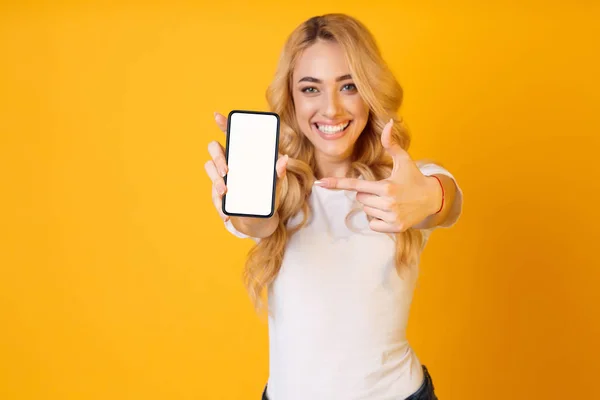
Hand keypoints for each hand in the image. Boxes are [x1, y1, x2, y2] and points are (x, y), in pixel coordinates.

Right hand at [204, 112, 288, 223]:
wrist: (259, 218)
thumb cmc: (266, 193)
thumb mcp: (275, 184)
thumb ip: (278, 172)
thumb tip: (283, 159)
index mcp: (242, 154)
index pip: (230, 134)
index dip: (223, 124)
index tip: (217, 116)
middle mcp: (228, 161)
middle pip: (214, 148)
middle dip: (218, 157)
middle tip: (227, 171)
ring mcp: (220, 176)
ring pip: (209, 169)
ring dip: (215, 181)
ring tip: (226, 193)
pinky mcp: (217, 193)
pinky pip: (213, 196)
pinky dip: (219, 205)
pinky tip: (225, 214)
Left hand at [314, 119, 441, 232]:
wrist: (433, 199)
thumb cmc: (414, 177)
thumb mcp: (404, 160)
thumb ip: (391, 143)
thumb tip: (388, 122)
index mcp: (387, 187)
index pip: (356, 185)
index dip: (337, 183)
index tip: (321, 183)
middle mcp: (388, 203)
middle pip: (360, 199)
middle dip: (368, 194)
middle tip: (385, 190)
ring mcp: (392, 217)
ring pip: (366, 211)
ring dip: (374, 206)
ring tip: (390, 201)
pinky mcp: (395, 227)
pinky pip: (373, 224)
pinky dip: (378, 220)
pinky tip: (391, 212)